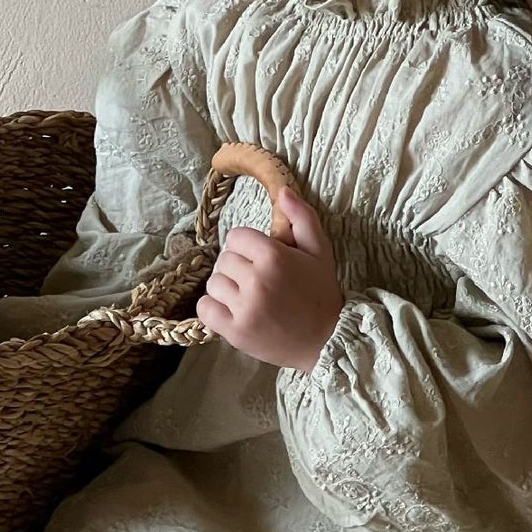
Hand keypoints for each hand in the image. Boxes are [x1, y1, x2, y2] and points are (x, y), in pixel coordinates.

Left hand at [196, 187, 344, 371]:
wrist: (326, 341)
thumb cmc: (321, 294)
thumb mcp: (320, 252)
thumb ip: (302, 218)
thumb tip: (283, 191)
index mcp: (274, 256)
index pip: (236, 236)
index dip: (247, 247)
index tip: (261, 260)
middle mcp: (256, 280)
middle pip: (223, 259)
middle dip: (237, 267)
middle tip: (256, 281)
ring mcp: (244, 307)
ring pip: (213, 283)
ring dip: (226, 288)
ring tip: (246, 297)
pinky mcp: (235, 331)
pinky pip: (205, 309)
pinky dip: (213, 309)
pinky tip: (232, 311)